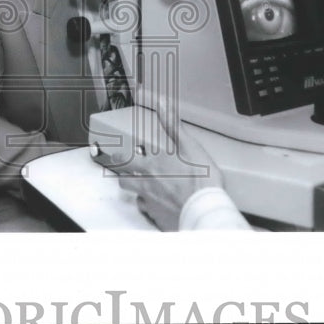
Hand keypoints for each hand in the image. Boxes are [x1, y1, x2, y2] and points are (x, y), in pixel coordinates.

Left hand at [93, 98, 222, 230]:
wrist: (205, 209)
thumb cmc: (201, 180)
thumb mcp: (190, 146)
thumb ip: (173, 126)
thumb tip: (162, 106)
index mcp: (153, 163)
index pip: (125, 158)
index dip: (119, 156)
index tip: (117, 154)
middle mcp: (147, 182)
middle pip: (123, 179)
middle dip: (123, 173)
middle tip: (125, 170)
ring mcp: (150, 201)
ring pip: (134, 195)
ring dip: (136, 189)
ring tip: (143, 186)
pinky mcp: (157, 217)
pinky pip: (147, 211)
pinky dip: (150, 206)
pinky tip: (159, 204)